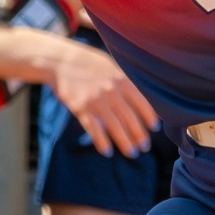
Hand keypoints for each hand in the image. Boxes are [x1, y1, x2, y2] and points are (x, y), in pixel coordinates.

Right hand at [50, 41, 158, 158]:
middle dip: (139, 134)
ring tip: (132, 153)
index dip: (149, 116)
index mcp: (121, 79)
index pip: (141, 102)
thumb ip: (122, 80)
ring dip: (125, 142)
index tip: (154, 128)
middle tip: (144, 147)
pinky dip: (101, 142)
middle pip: (130, 117)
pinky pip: (94, 129)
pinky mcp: (81, 109)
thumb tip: (138, 96)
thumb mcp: (109, 66)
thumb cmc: (87, 62)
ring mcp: (96, 101)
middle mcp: (111, 91)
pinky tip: (108, 151)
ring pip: (115, 126)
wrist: (60, 61)